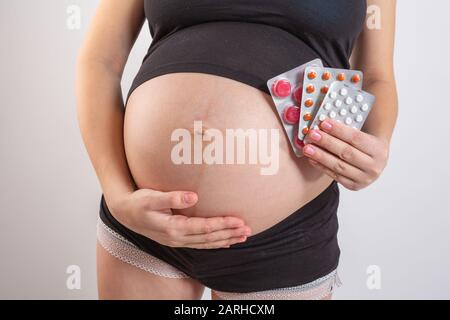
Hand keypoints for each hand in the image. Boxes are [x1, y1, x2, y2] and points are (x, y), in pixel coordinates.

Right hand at [106, 189, 251, 248]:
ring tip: (243, 237)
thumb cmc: (138, 202)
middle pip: (209, 238)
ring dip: (226, 240)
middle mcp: (177, 238)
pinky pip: (200, 244)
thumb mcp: (151, 197)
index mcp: (173, 227)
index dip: (223, 224)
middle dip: (230, 233)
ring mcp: (177, 241)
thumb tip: (192, 196)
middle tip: (248, 230)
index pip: (204, 228)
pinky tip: (226, 242)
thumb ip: (171, 197)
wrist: (125, 213)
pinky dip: (215, 244)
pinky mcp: (177, 239)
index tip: (239, 220)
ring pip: (207, 243)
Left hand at [302, 119, 388, 190]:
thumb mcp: (363, 133)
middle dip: (327, 142)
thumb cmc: (364, 144)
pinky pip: (335, 175)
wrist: (374, 162)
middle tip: (312, 135)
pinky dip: (321, 166)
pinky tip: (312, 158)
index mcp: (379, 149)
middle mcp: (374, 166)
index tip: (323, 123)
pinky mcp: (354, 186)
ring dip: (320, 156)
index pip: (356, 138)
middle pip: (346, 152)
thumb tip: (324, 121)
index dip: (338, 130)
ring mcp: (365, 179)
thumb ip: (347, 128)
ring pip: (339, 166)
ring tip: (307, 148)